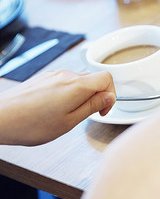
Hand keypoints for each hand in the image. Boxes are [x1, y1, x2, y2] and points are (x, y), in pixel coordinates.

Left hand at [0, 70, 115, 144]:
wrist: (0, 118)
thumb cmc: (31, 124)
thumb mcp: (70, 121)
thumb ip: (93, 106)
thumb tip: (109, 97)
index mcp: (77, 85)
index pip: (107, 78)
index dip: (110, 94)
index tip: (103, 109)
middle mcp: (67, 75)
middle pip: (94, 78)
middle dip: (97, 95)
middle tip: (87, 114)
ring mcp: (54, 75)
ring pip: (80, 80)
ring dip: (82, 95)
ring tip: (69, 114)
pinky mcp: (44, 78)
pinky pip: (66, 81)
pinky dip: (69, 93)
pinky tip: (57, 108)